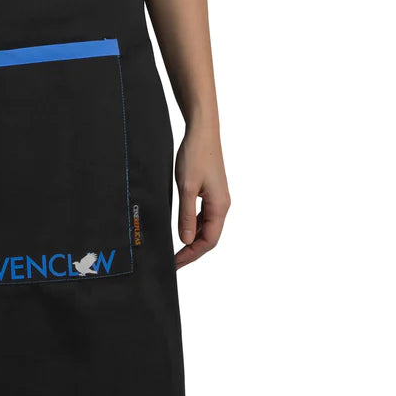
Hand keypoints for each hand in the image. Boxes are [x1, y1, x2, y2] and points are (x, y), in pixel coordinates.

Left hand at [174, 121, 229, 267]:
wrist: (202, 131)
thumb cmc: (196, 155)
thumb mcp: (187, 187)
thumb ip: (187, 215)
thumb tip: (186, 240)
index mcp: (220, 206)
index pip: (209, 241)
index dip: (192, 255)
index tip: (176, 263)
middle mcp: (222, 205)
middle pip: (209, 237)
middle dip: (192, 251)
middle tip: (173, 261)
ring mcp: (217, 198)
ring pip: (206, 227)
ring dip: (192, 239)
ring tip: (175, 249)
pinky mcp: (210, 191)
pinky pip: (203, 215)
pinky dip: (193, 225)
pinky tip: (182, 228)